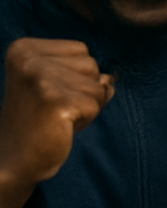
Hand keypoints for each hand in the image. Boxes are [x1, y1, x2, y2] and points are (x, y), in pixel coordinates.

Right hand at [0, 39, 114, 207]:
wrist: (13, 158)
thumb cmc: (37, 121)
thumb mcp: (57, 86)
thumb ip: (84, 75)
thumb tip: (110, 78)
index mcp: (24, 48)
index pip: (81, 49)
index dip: (76, 76)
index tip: (51, 93)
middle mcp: (29, 59)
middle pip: (92, 65)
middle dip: (84, 90)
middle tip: (55, 108)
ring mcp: (41, 78)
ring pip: (98, 86)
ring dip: (86, 106)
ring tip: (58, 117)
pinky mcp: (56, 101)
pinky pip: (95, 105)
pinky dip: (86, 120)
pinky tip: (61, 127)